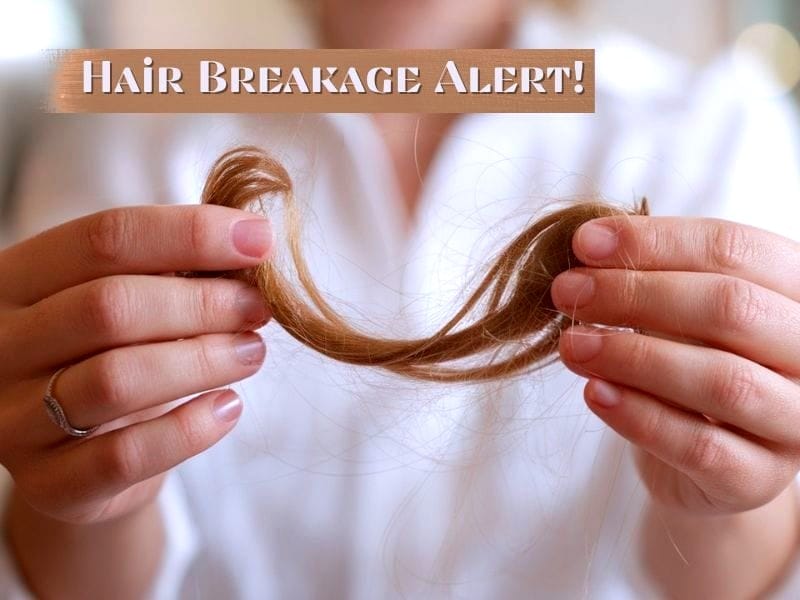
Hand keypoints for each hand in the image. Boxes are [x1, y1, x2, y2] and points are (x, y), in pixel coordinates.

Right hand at [0, 205, 270, 524]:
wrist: (80, 454)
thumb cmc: (114, 354)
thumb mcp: (132, 301)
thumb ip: (176, 269)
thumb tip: (250, 242)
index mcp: (16, 279)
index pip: (103, 238)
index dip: (190, 234)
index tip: (258, 240)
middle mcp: (0, 346)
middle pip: (110, 308)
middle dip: (203, 303)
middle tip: (257, 307)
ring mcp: (14, 420)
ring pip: (118, 379)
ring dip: (204, 360)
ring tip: (252, 352)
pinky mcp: (50, 484)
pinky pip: (126, 455)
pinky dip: (190, 428)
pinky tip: (228, 407)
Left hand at [551, 216, 799, 515]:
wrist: (699, 459)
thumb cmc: (688, 363)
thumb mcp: (677, 312)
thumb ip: (648, 277)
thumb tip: (590, 246)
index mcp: (797, 293)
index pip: (736, 250)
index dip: (655, 241)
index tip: (585, 243)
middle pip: (732, 308)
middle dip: (636, 294)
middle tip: (569, 292)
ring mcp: (795, 423)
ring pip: (722, 380)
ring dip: (632, 356)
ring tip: (572, 345)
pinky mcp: (759, 481)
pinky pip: (701, 446)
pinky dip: (639, 416)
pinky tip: (595, 393)